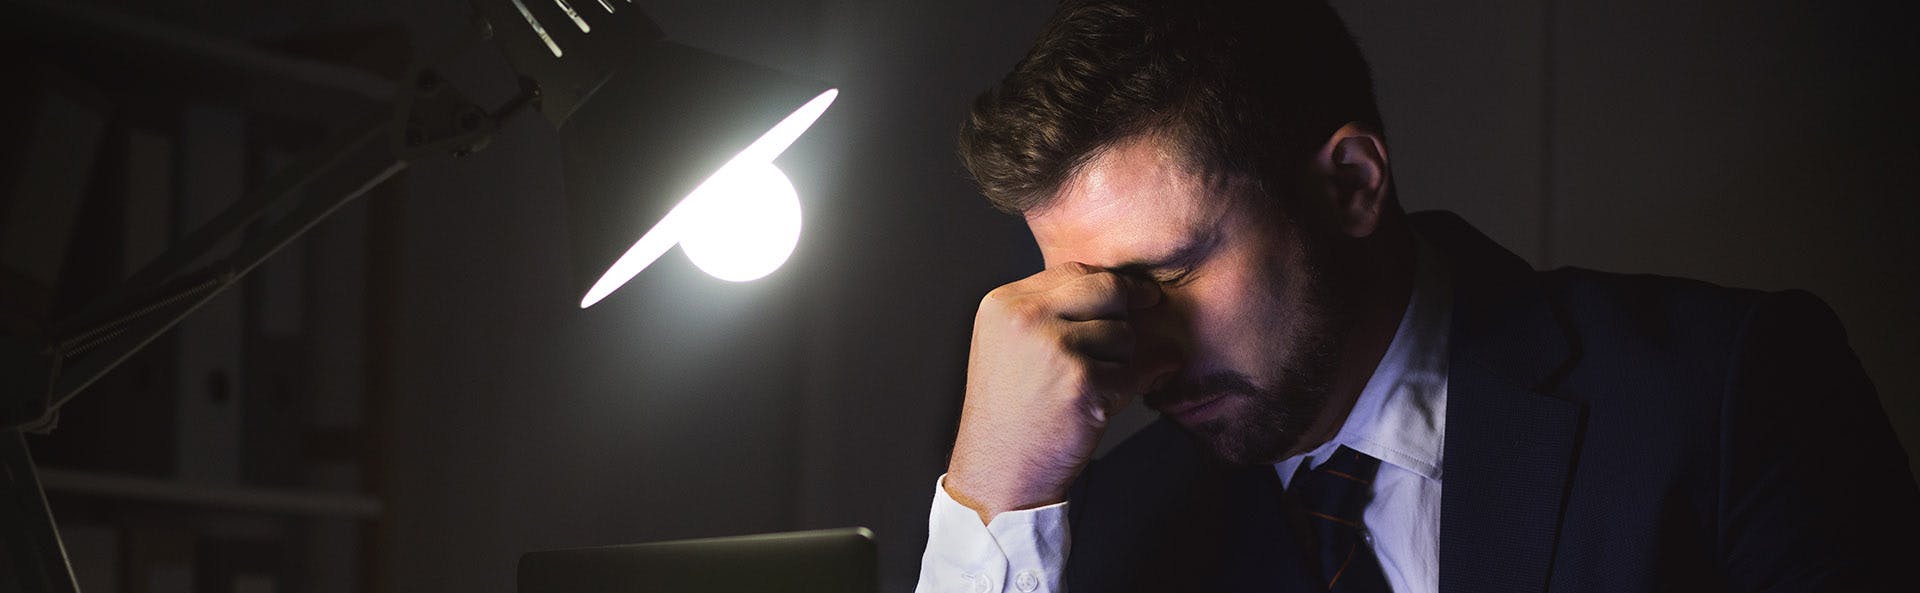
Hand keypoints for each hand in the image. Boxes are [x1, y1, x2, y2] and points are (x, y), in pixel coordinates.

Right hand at [945, 262, 1168, 523]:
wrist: (997, 470)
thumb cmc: (1008, 414)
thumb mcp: (1006, 345)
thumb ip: (1047, 311)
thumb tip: (1114, 287)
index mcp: (1004, 303)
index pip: (1073, 271)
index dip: (1109, 283)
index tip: (1134, 293)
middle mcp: (1026, 318)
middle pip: (1106, 288)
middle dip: (1134, 303)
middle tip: (1151, 311)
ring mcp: (1054, 348)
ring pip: (1124, 334)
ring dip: (1123, 361)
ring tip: (1092, 388)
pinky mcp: (1082, 382)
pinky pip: (1136, 371)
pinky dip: (1136, 387)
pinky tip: (1108, 403)